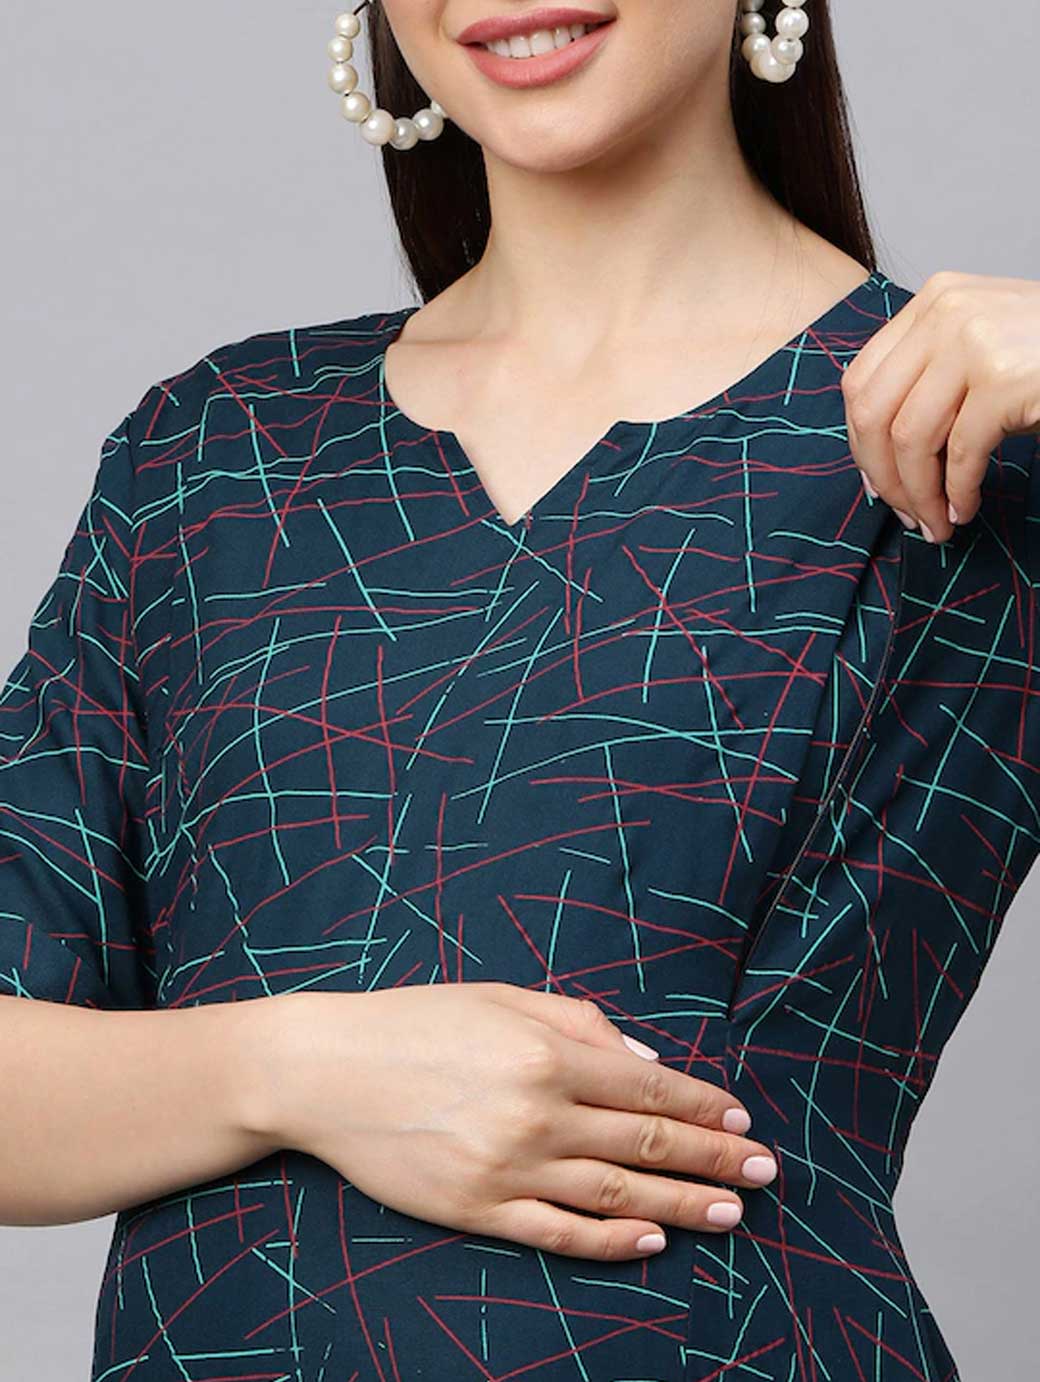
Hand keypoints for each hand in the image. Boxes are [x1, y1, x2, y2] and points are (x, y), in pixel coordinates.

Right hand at [265, 982, 777, 1260]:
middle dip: (713, 1161)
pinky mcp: (476, 1209)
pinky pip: (558, 1234)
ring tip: (731, 1214)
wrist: (324, 1070)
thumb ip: (579, 1025)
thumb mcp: (500, 998)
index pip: (648, 1090)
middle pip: (645, 1147)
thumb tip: (647, 1065)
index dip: (703, 1107)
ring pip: (615, 1196)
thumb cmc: (415, 1022)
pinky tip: (652, 1243)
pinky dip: (611, 1243)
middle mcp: (535, 1114)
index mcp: (545, 1054)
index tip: (741, 1121)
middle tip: (764, 1174)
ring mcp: (506, 1168)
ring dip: (681, 1206)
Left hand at [841, 270, 1039, 542]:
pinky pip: (960, 453)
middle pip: (873, 412)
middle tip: (904, 514)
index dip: (860, 442)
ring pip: (910, 438)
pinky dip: (957, 492)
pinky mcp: (1004, 379)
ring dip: (919, 494)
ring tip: (935, 523)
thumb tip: (883, 460)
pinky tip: (965, 508)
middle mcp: (946, 312)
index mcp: (934, 301)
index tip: (877, 481)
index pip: (861, 379)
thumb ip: (932, 381)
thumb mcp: (982, 350)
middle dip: (883, 476)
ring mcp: (974, 341)